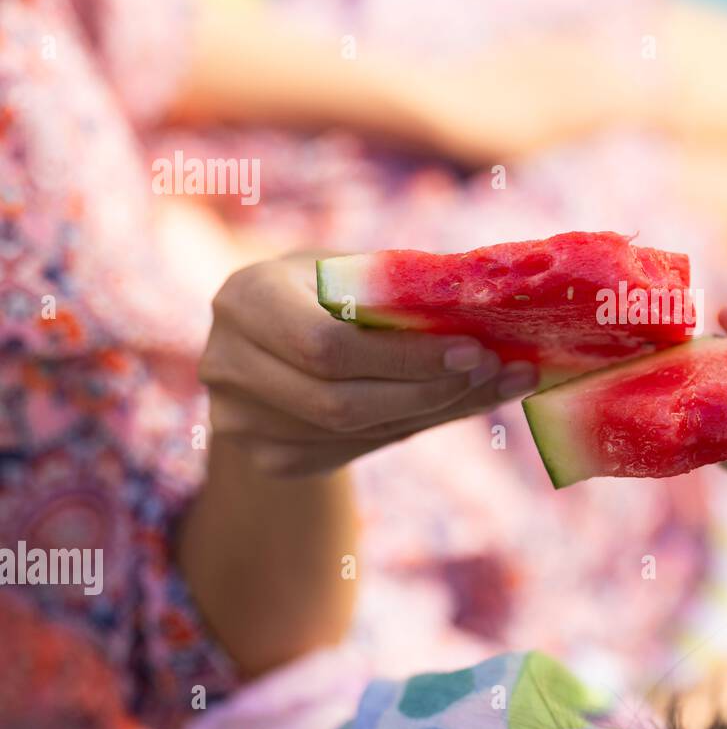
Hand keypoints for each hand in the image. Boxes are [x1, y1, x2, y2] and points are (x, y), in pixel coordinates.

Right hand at [198, 252, 536, 475]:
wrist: (274, 342)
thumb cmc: (326, 290)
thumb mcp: (350, 271)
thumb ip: (398, 289)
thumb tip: (487, 305)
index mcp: (246, 298)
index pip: (326, 345)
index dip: (404, 356)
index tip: (474, 348)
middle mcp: (227, 363)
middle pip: (340, 402)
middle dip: (430, 390)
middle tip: (497, 371)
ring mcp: (240, 420)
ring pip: (356, 431)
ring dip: (436, 410)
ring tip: (498, 384)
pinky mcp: (268, 457)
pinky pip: (356, 448)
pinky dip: (415, 425)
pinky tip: (460, 402)